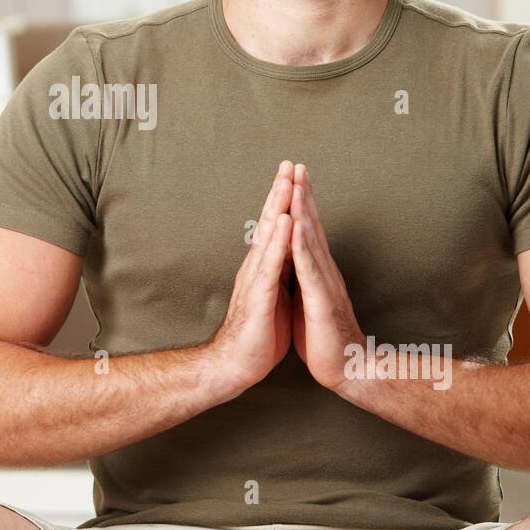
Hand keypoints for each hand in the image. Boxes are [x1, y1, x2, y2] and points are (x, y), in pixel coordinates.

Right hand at [209, 161, 294, 398]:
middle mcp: (257, 267)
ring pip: (269, 236)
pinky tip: (286, 222)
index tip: (294, 176)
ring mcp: (256, 280)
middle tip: (289, 163)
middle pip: (271, 222)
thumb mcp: (274, 299)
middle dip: (280, 192)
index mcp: (264, 269)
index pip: (276, 228)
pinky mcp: (259, 296)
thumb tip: (288, 260)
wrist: (235, 366)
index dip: (285, 201)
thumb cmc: (257, 336)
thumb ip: (279, 276)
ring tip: (287, 182)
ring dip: (279, 207)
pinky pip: (271, 263)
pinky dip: (279, 240)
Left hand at [290, 164, 365, 390]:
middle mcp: (323, 271)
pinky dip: (301, 244)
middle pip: (311, 225)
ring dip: (302, 210)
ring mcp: (324, 283)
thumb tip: (294, 262)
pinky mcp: (321, 299)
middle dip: (302, 194)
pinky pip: (309, 267)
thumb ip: (303, 279)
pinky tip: (295, 224)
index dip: (299, 203)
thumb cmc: (325, 338)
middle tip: (296, 165)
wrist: (347, 369)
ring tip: (295, 183)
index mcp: (317, 272)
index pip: (307, 230)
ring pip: (311, 239)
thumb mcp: (308, 301)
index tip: (291, 177)